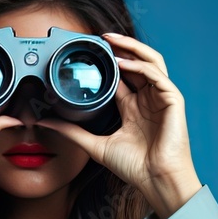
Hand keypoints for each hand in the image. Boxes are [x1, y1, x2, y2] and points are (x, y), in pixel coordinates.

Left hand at [37, 32, 201, 218]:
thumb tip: (45, 122)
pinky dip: (140, 66)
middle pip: (136, 62)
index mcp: (132, 107)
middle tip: (100, 37)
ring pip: (150, 61)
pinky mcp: (173, 100)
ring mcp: (161, 98)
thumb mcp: (95, 145)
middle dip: (120, 47)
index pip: (121, 75)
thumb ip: (71, 132)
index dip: (108, 60)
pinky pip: (157, 75)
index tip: (89, 50)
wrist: (155, 180)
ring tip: (112, 40)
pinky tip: (123, 63)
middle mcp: (147, 99)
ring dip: (132, 48)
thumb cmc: (134, 167)